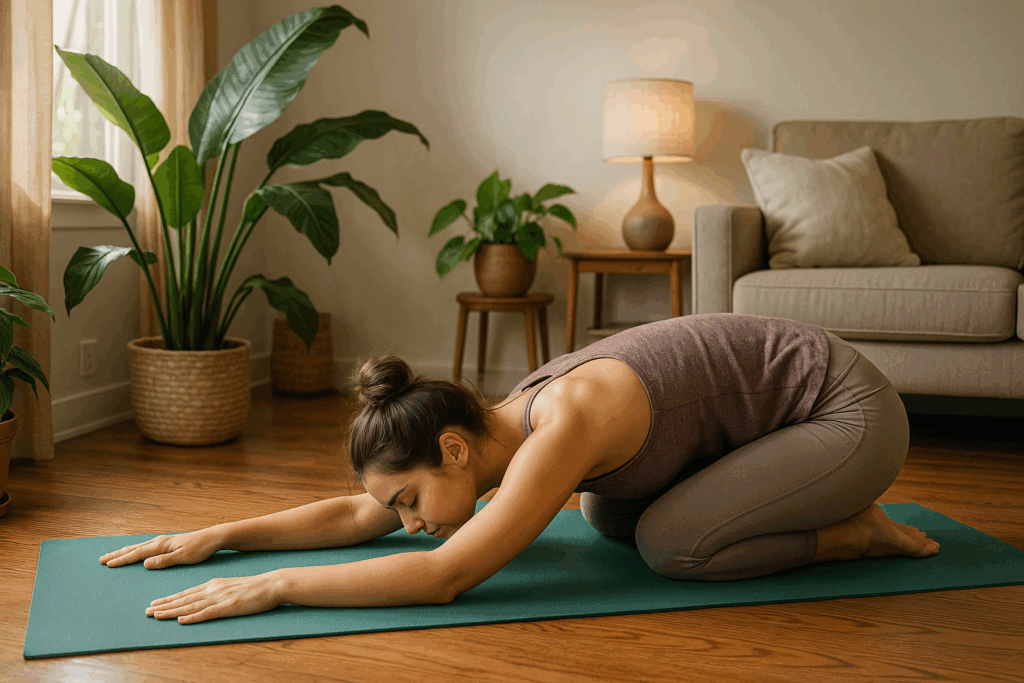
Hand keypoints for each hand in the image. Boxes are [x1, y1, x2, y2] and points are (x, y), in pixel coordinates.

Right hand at [100, 529, 222, 568]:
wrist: (213, 538)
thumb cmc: (200, 549)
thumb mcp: (183, 557)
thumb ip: (164, 561)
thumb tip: (144, 563)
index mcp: (161, 545)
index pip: (137, 554)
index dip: (121, 559)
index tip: (107, 564)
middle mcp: (159, 541)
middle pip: (134, 549)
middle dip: (117, 555)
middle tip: (101, 560)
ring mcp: (163, 542)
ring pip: (138, 547)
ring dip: (124, 552)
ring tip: (112, 556)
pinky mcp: (167, 544)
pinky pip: (146, 547)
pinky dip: (135, 550)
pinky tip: (134, 553)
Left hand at [146, 572, 282, 623]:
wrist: (271, 584)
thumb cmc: (253, 587)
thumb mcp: (230, 586)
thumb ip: (216, 592)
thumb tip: (203, 599)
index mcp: (213, 584)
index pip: (186, 593)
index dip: (169, 599)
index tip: (155, 603)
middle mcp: (212, 590)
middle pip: (184, 600)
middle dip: (164, 605)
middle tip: (147, 611)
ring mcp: (220, 599)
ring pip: (190, 606)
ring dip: (172, 612)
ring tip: (156, 615)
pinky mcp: (228, 608)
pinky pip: (207, 614)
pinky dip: (193, 617)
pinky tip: (182, 620)